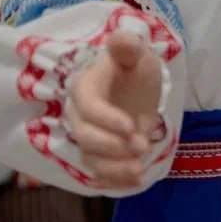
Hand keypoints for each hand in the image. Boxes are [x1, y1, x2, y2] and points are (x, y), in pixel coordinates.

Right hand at [65, 31, 161, 188]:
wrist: (137, 88)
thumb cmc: (134, 69)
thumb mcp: (137, 55)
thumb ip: (128, 47)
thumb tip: (120, 40)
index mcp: (85, 88)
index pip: (88, 107)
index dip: (106, 119)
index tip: (131, 127)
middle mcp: (79, 115)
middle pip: (85, 137)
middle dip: (112, 146)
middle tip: (141, 146)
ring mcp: (88, 137)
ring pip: (91, 158)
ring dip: (113, 168)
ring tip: (139, 170)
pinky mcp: (99, 154)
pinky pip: (100, 171)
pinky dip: (116, 180)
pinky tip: (135, 182)